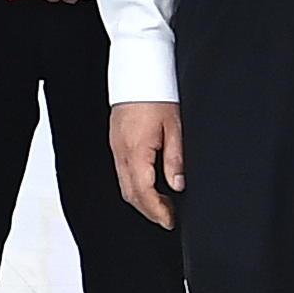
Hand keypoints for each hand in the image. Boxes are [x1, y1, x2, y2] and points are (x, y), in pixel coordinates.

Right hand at [110, 98, 179, 228]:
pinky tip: (150, 184)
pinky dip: (136, 185)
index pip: (144, 192)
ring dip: (142, 199)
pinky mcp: (116, 142)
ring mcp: (116, 147)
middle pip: (130, 194)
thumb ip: (175, 158)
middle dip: (149, 211)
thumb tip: (177, 185)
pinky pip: (122, 172)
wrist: (138, 72)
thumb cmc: (158, 94)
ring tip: (163, 203)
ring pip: (124, 185)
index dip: (157, 211)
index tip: (170, 221)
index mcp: (136, 150)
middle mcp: (122, 152)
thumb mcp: (175, 127)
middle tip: (168, 218)